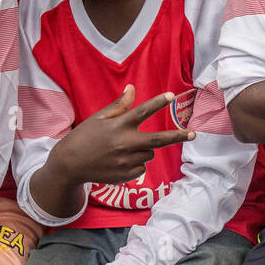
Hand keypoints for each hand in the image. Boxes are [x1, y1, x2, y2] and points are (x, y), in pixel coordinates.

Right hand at [55, 85, 194, 186]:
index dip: (158, 103)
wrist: (70, 164)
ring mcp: (126, 161)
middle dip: (178, 136)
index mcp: (118, 126)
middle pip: (158, 140)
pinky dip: (136, 163)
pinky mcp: (126, 175)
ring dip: (143, 149)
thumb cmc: (85, 137)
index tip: (172, 96)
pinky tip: (119, 161)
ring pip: (149, 153)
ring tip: (122, 149)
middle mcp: (125, 143)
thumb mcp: (99, 118)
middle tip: (194, 134)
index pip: (142, 111)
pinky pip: (142, 167)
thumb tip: (133, 89)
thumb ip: (119, 106)